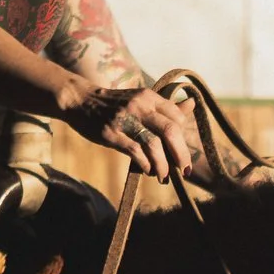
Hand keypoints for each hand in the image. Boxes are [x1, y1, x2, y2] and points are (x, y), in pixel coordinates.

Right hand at [56, 82, 196, 180]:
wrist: (81, 100)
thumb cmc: (115, 104)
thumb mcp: (140, 99)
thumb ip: (165, 107)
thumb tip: (192, 104)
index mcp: (149, 97)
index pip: (177, 118)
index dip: (184, 138)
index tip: (181, 152)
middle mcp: (139, 106)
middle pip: (170, 131)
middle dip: (181, 155)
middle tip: (185, 171)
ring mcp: (124, 120)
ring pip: (153, 145)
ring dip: (163, 165)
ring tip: (164, 177)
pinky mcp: (111, 134)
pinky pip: (135, 151)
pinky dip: (145, 164)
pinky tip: (147, 170)